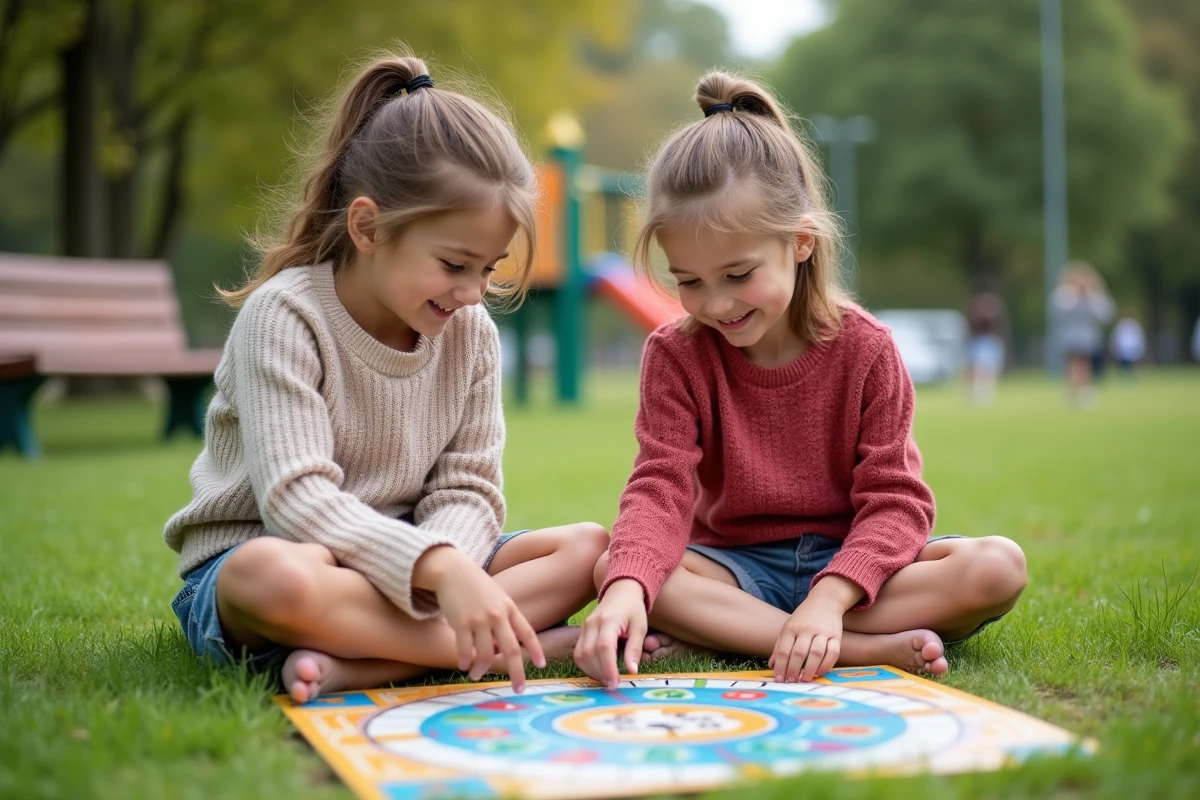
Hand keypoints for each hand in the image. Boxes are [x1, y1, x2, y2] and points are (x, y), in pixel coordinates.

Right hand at [414, 545, 544, 691]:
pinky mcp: (461, 622)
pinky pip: (465, 650)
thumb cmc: (475, 586)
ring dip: (481, 669)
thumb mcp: (497, 596)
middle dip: (517, 673)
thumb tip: (505, 647)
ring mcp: (480, 619)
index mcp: (509, 608)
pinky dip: (465, 661)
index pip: (528, 632)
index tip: (542, 666)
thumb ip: (505, 618)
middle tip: (518, 689)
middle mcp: (498, 615)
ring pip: (485, 654)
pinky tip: (464, 665)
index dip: (536, 651)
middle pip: (512, 650)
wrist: (452, 570)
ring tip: (476, 675)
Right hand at [573, 579, 646, 688]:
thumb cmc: (633, 609)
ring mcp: (584, 626)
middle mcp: (592, 623)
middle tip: (613, 684)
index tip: (615, 683)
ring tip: (606, 678)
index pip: (604, 648)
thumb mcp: (640, 627)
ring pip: (580, 655)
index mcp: (608, 620)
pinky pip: (578, 652)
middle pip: (589, 653)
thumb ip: (634, 649)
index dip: (608, 668)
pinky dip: (586, 665)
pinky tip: (598, 670)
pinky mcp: (581, 631)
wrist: (620, 590)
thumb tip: (632, 672)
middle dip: (600, 672)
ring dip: (592, 671)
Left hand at [770, 597, 843, 682]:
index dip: (781, 667)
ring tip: (804, 680)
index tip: (779, 679)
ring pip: (816, 653)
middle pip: (799, 653)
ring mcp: (822, 632)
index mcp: (791, 628)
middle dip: (793, 670)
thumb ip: (780, 646)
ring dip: (810, 669)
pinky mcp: (836, 636)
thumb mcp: (788, 628)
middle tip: (791, 682)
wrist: (824, 601)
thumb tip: (772, 665)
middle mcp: (806, 629)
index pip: (784, 650)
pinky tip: (819, 672)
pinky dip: (826, 665)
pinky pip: (833, 652)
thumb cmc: (803, 619)